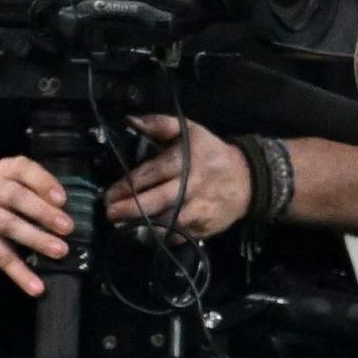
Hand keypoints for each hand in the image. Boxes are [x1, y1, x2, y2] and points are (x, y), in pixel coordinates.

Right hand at [0, 155, 72, 296]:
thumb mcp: (10, 183)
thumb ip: (35, 190)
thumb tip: (72, 212)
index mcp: (4, 171)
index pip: (23, 169)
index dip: (43, 182)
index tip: (63, 199)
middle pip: (17, 197)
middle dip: (43, 212)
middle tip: (68, 227)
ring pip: (9, 225)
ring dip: (36, 239)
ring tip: (60, 251)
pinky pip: (1, 257)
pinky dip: (20, 273)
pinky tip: (36, 287)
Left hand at [106, 114, 252, 238]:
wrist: (247, 179)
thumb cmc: (211, 153)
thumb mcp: (190, 130)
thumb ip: (159, 124)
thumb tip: (130, 120)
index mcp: (186, 161)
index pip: (151, 174)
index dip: (127, 185)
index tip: (109, 193)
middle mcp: (192, 186)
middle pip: (157, 200)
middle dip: (130, 209)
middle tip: (109, 213)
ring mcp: (199, 210)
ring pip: (167, 222)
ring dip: (142, 226)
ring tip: (121, 226)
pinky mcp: (204, 228)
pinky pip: (179, 236)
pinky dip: (161, 237)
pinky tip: (145, 235)